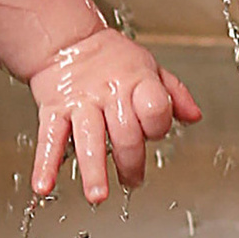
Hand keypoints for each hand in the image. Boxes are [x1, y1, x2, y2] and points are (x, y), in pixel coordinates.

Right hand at [30, 30, 202, 203]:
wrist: (66, 41)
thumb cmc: (111, 58)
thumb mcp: (149, 67)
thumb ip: (174, 93)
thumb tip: (194, 116)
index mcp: (136, 81)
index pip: (155, 109)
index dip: (158, 125)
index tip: (154, 135)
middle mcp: (108, 93)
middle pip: (125, 133)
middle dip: (131, 163)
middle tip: (132, 181)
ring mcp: (80, 103)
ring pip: (89, 138)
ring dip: (93, 170)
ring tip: (97, 196)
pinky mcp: (54, 111)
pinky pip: (50, 139)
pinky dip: (45, 164)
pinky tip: (44, 185)